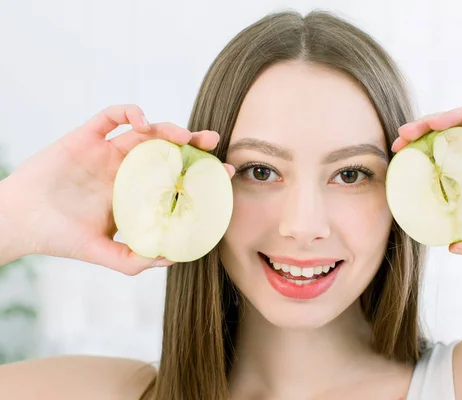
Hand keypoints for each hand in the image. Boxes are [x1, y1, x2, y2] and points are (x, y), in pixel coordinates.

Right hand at [2, 104, 233, 273]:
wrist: (19, 223)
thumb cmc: (59, 237)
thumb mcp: (103, 253)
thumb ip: (134, 259)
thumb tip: (173, 260)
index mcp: (133, 191)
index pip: (173, 176)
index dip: (198, 172)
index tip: (223, 172)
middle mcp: (124, 169)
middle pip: (165, 149)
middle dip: (191, 143)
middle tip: (212, 143)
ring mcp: (106, 152)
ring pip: (144, 131)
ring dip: (167, 128)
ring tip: (183, 136)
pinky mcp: (85, 138)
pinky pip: (110, 116)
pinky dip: (129, 112)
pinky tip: (142, 122)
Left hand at [392, 104, 461, 259]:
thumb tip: (452, 249)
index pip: (444, 163)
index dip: (419, 165)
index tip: (399, 173)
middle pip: (443, 139)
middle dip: (416, 141)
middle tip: (395, 149)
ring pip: (455, 122)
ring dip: (428, 124)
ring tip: (406, 134)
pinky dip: (455, 115)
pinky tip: (436, 124)